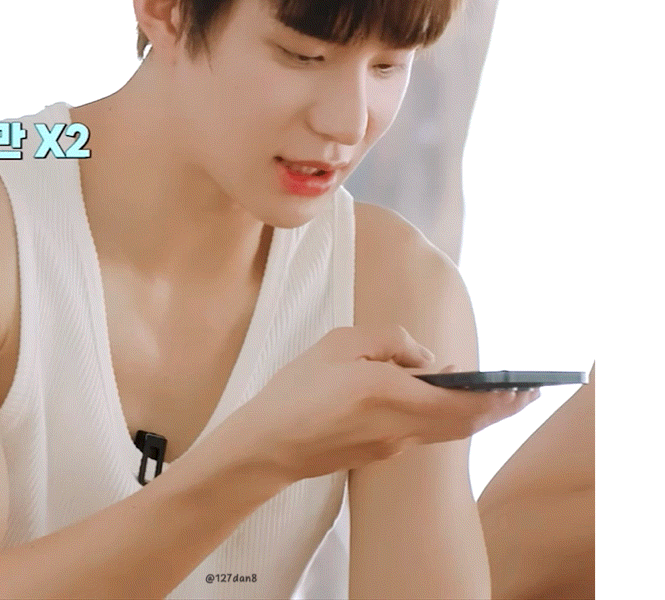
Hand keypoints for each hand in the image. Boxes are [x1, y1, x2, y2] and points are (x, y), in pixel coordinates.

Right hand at [228, 324, 538, 482]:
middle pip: (465, 422)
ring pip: (449, 430)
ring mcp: (392, 445)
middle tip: (525, 394)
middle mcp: (400, 426)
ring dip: (476, 414)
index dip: (498, 397)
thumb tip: (425, 357)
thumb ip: (388, 341)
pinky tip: (440, 399)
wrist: (270, 445)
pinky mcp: (381, 453)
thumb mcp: (338, 344)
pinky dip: (447, 417)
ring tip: (496, 396)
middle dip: (500, 409)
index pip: (461, 401)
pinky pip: (425, 432)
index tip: (522, 387)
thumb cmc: (296, 390)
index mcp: (389, 394)